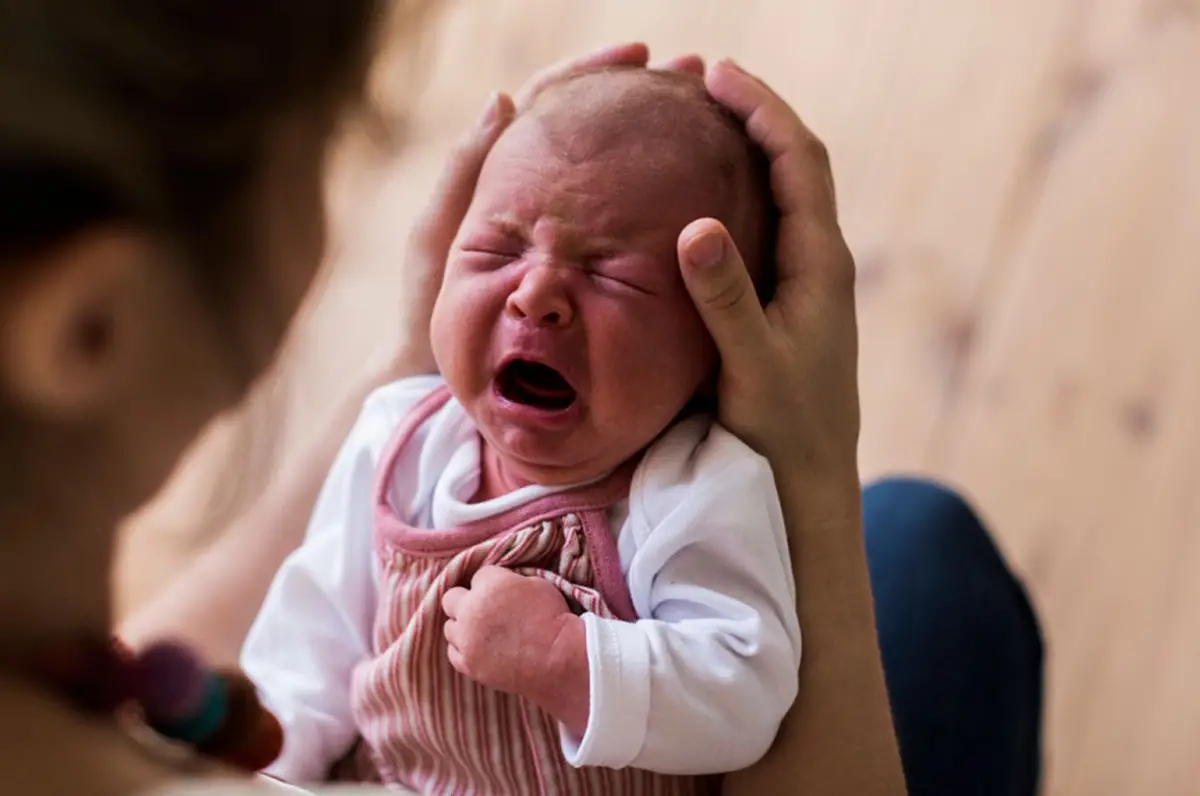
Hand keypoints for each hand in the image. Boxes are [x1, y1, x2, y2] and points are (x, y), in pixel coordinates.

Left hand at [386, 43, 704, 380]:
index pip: (554, 104)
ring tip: (710, 120)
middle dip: (645, 99)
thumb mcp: (439, 237)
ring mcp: (571, 236)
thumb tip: (504, 99)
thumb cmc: (429, 312)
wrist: (442, 380)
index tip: (639, 55)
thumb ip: (464, 172)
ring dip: (661, 144)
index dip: (594, 73)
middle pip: (599, 132)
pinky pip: (629, 231)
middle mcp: (545, 199)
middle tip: (694, 77)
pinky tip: (699, 194)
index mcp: (505, 177)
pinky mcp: (590, 274)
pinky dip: (659, 205)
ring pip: (619, 178)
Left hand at [441, 567, 584, 708]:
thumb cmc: (554, 619)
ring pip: (450, 627)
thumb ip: (510, 581)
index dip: (493, 583)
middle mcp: (471, 610)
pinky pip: (454, 652)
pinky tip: (481, 649)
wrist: (559, 659)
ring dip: (463, 626)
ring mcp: (466, 639)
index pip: (479, 575)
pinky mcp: (468, 664)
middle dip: (466, 600)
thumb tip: (502, 585)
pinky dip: (464, 649)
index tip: (504, 593)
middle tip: (484, 609)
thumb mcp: (537, 584)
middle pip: (451, 598)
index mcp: (490, 585)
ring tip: (484, 632)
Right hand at [677, 60, 859, 485]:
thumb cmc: (784, 430)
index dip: (762, 109)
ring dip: (747, 150)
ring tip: (699, 121)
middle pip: (795, 165)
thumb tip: (696, 226)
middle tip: (701, 80)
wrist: (809, 484)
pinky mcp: (786, 306)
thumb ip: (726, 298)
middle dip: (753, 115)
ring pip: (781, 195)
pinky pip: (765, 228)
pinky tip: (701, 199)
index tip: (717, 73)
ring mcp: (806, 284)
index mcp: (821, 264)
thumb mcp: (751, 365)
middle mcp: (821, 264)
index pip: (799, 161)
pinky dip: (737, 195)